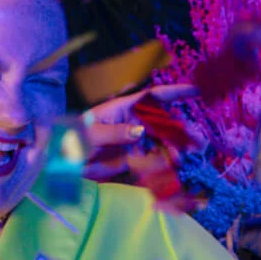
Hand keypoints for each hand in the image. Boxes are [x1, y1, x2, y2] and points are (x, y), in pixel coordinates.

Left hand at [80, 83, 198, 181]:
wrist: (62, 163)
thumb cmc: (71, 140)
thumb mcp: (89, 134)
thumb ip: (114, 133)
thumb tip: (140, 131)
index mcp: (123, 108)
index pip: (153, 96)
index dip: (176, 92)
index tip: (198, 90)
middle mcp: (134, 122)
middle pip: (165, 122)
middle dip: (183, 130)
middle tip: (198, 143)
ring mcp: (136, 140)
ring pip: (164, 142)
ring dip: (178, 149)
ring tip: (185, 158)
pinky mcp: (134, 158)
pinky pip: (156, 159)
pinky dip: (166, 163)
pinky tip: (173, 168)